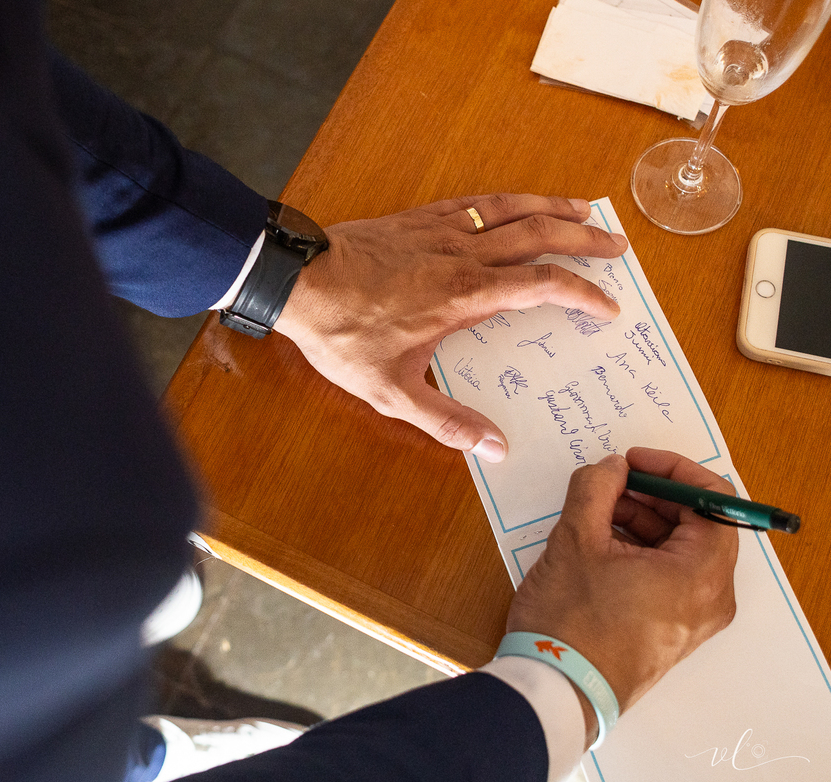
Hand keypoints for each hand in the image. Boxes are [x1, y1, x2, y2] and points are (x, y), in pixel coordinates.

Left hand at [273, 194, 625, 461]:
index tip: (606, 308)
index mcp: (466, 295)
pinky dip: (505, 199)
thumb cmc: (342, 336)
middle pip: (539, 236)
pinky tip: (514, 202)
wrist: (298, 282)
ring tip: (584, 211)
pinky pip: (474, 202)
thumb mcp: (391, 392)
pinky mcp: (418, 219)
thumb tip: (495, 448)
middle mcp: (462, 255)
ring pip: (511, 209)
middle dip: (584, 241)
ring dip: (552, 208)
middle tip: (617, 247)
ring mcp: (440, 231)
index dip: (582, 294)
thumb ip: (445, 421)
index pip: (542, 287)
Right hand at [507, 448, 738, 742]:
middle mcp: (710, 599)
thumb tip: (610, 468)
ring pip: (678, 551)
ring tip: (594, 513)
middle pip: (698, 526)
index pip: (713, 501)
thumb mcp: (576, 539)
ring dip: (642, 522)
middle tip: (609, 483)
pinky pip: (666, 577)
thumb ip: (596, 488)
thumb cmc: (571, 622)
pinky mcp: (668, 630)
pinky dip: (639, 552)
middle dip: (653, 497)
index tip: (634, 461)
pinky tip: (598, 543)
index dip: (673, 471)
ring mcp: (691, 619)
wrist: (555, 688)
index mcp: (701, 575)